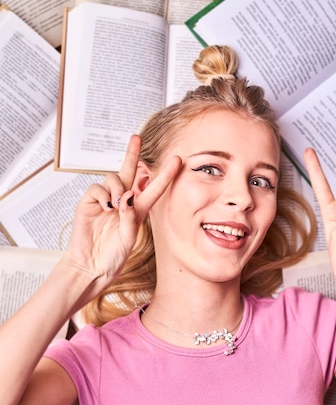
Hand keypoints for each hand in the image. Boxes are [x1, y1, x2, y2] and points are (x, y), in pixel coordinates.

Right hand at [63, 134, 181, 289]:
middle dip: (132, 154)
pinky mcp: (88, 203)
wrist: (90, 267)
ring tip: (115, 205)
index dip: (165, 175)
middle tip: (136, 138)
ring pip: (113, 179)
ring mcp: (104, 202)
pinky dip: (102, 194)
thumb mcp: (128, 239)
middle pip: (129, 172)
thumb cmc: (112, 258)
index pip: (153, 189)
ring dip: (117, 187)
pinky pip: (96, 188)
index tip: (177, 160)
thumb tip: (126, 197)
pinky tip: (105, 208)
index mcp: (137, 212)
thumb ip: (130, 219)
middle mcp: (122, 203)